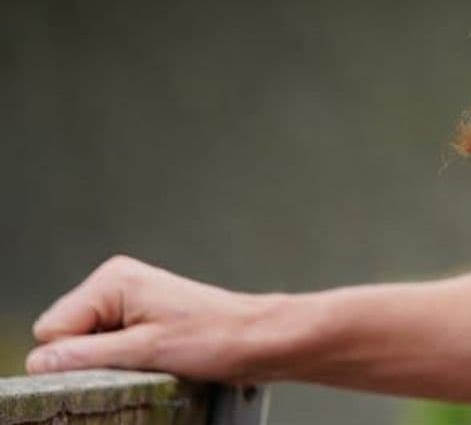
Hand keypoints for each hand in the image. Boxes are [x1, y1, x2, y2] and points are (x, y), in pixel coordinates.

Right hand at [27, 256, 278, 381]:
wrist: (258, 339)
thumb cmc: (214, 338)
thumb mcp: (145, 351)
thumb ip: (86, 357)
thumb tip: (38, 363)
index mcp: (112, 281)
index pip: (51, 330)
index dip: (74, 356)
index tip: (115, 360)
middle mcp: (115, 284)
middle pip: (64, 337)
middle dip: (90, 358)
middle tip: (137, 360)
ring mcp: (126, 301)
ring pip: (82, 346)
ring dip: (107, 361)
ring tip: (150, 358)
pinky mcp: (137, 318)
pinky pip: (104, 347)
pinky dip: (119, 360)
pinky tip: (151, 358)